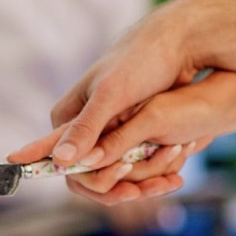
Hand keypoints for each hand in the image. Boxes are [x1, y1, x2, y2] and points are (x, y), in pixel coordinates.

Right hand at [25, 0, 235, 171]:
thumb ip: (85, 127)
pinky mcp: (127, 136)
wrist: (176, 43)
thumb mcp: (110, 95)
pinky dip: (150, 175)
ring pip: (112, 175)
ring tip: (166, 181)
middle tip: (140, 191)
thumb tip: (60, 159)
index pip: (58, 162)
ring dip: (137, 184)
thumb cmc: (140, 62)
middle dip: (113, 187)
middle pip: (87, 175)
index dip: (82, 182)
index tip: (111, 191)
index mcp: (66, 118)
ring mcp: (104, 134)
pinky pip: (132, 167)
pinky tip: (171, 176)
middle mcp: (81, 129)